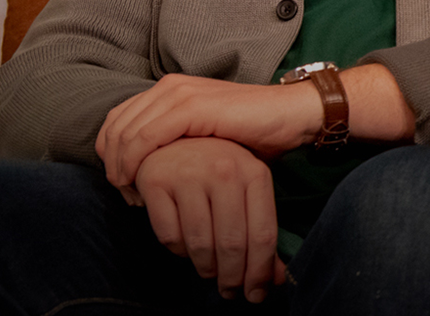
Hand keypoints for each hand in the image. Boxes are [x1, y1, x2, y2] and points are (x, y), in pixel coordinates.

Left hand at [98, 74, 322, 196]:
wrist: (292, 115)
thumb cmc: (255, 133)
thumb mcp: (204, 137)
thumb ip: (175, 142)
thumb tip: (145, 170)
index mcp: (170, 89)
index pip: (117, 121)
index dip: (111, 155)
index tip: (124, 185)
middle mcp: (170, 86)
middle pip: (114, 128)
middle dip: (112, 166)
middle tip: (125, 195)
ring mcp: (180, 94)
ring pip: (125, 134)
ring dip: (120, 169)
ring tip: (132, 195)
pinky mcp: (191, 107)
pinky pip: (144, 138)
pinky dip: (135, 164)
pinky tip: (141, 183)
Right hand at [136, 137, 288, 302]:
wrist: (174, 136)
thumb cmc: (218, 170)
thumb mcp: (247, 191)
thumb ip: (261, 231)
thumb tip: (274, 280)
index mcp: (255, 173)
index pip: (263, 235)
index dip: (260, 271)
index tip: (257, 293)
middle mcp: (224, 171)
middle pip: (232, 243)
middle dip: (232, 278)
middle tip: (230, 293)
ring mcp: (188, 174)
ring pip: (199, 244)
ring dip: (206, 268)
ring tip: (210, 273)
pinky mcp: (155, 181)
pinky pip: (169, 235)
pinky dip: (178, 251)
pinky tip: (186, 249)